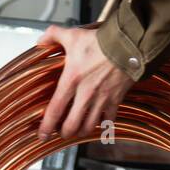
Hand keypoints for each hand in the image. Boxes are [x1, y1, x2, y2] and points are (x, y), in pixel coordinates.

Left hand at [37, 25, 134, 141]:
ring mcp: (102, 99)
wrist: (128, 44)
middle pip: (72, 125)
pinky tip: (98, 122)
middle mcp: (86, 93)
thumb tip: (41, 40)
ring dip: (82, 131)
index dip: (47, 126)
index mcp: (72, 79)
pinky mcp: (116, 100)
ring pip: (89, 126)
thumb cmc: (101, 41)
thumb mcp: (73, 35)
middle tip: (61, 132)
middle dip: (64, 133)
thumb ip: (54, 35)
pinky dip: (102, 124)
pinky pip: (108, 120)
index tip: (43, 134)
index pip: (55, 109)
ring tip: (77, 129)